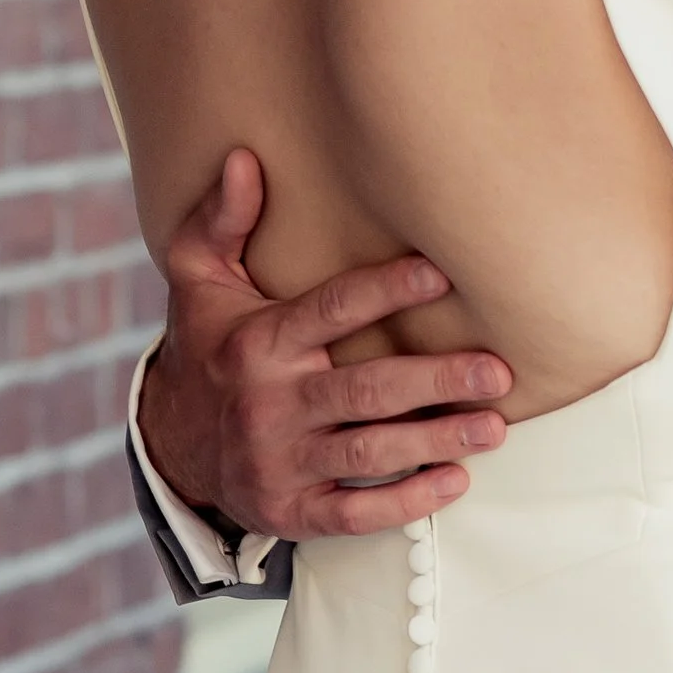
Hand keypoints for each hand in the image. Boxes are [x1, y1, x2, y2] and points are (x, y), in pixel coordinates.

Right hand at [137, 148, 512, 539]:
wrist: (172, 443)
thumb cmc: (209, 347)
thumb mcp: (198, 280)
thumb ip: (221, 220)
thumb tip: (244, 158)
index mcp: (258, 341)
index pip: (331, 310)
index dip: (385, 290)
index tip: (442, 272)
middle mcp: (269, 404)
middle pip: (365, 389)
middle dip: (436, 380)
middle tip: (499, 371)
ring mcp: (280, 462)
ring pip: (368, 452)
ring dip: (436, 441)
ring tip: (494, 427)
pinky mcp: (291, 510)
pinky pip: (353, 513)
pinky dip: (405, 503)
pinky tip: (454, 482)